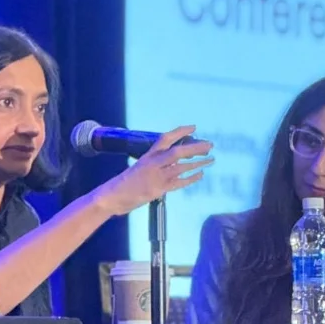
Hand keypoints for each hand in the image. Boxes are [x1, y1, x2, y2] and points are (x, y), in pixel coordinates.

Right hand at [95, 126, 213, 216]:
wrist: (114, 196)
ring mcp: (157, 177)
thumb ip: (156, 164)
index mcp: (148, 155)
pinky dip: (191, 178)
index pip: (166, 138)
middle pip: (178, 152)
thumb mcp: (140, 167)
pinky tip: (200, 175)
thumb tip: (174, 161)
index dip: (181, 132)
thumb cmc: (126, 182)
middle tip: (210, 145)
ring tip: (211, 160)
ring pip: (182, 167)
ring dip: (199, 163)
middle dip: (196, 147)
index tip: (194, 127)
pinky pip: (180, 182)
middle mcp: (153, 163)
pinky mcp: (159, 189)